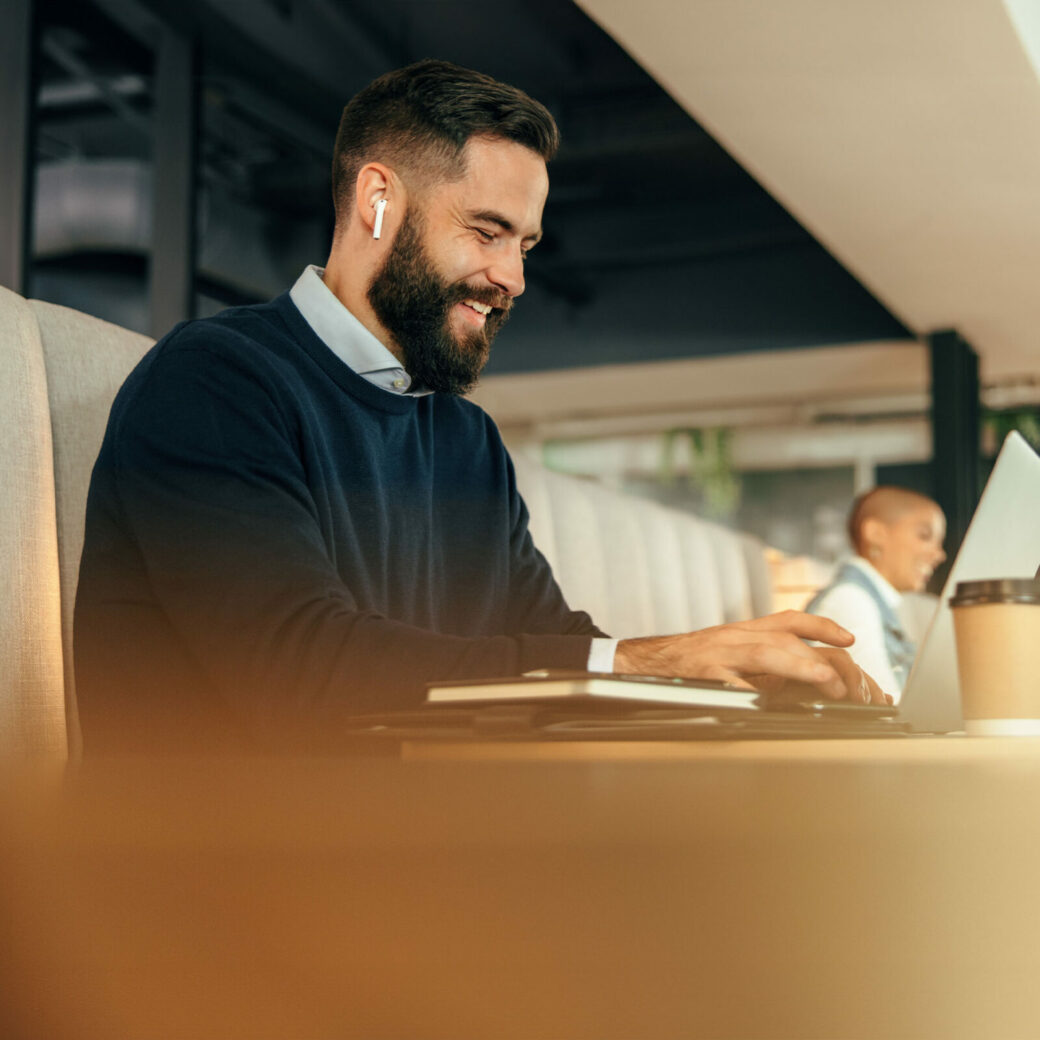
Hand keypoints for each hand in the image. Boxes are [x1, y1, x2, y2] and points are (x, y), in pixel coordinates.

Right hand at [614, 611, 890, 704]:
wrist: (643, 662)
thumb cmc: (690, 663)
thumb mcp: (728, 653)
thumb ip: (762, 664)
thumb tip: (802, 682)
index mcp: (742, 631)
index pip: (789, 620)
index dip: (821, 626)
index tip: (849, 639)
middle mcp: (733, 637)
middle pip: (784, 639)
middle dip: (817, 658)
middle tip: (843, 683)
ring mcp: (718, 655)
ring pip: (765, 653)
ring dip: (799, 666)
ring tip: (824, 681)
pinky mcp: (702, 675)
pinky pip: (731, 684)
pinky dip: (753, 694)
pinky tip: (771, 706)